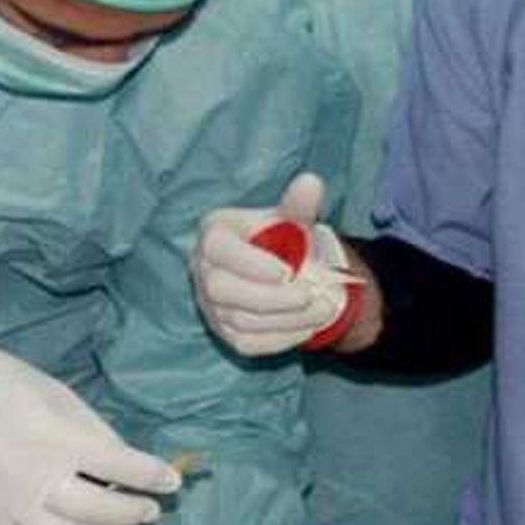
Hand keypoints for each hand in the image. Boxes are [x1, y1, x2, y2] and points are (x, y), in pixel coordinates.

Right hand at [190, 174, 360, 356]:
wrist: (283, 271)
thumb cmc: (283, 239)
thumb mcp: (292, 218)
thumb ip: (299, 204)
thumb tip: (311, 183)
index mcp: (214, 233)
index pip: (217, 249)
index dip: (250, 264)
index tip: (288, 272)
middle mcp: (202, 269)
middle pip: (221, 290)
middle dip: (272, 298)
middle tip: (312, 296)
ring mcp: (210, 303)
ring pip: (239, 320)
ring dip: (286, 319)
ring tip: (323, 309)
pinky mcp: (222, 330)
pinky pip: (247, 342)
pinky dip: (280, 338)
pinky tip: (305, 326)